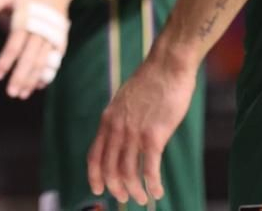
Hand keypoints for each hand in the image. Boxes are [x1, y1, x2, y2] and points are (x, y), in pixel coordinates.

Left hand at [0, 0, 72, 98]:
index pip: (14, 46)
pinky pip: (54, 61)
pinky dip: (47, 74)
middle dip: (20, 77)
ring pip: (42, 63)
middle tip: (11, 93)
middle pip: (29, 59)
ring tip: (22, 94)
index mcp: (24, 21)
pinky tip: (39, 86)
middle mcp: (39, 31)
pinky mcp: (60, 41)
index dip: (5, 62)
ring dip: (32, 80)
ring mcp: (51, 37)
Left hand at [86, 52, 198, 204]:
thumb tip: (123, 135)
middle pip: (109, 169)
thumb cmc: (151, 81)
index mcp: (108, 119)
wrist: (167, 65)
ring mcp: (134, 132)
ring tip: (143, 198)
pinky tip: (158, 192)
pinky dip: (152, 185)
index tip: (97, 189)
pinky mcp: (154, 135)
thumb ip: (121, 119)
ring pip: (128, 173)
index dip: (94, 176)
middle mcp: (117, 128)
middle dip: (116, 188)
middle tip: (125, 198)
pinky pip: (149, 169)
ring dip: (135, 191)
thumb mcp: (126, 100)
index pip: (94, 155)